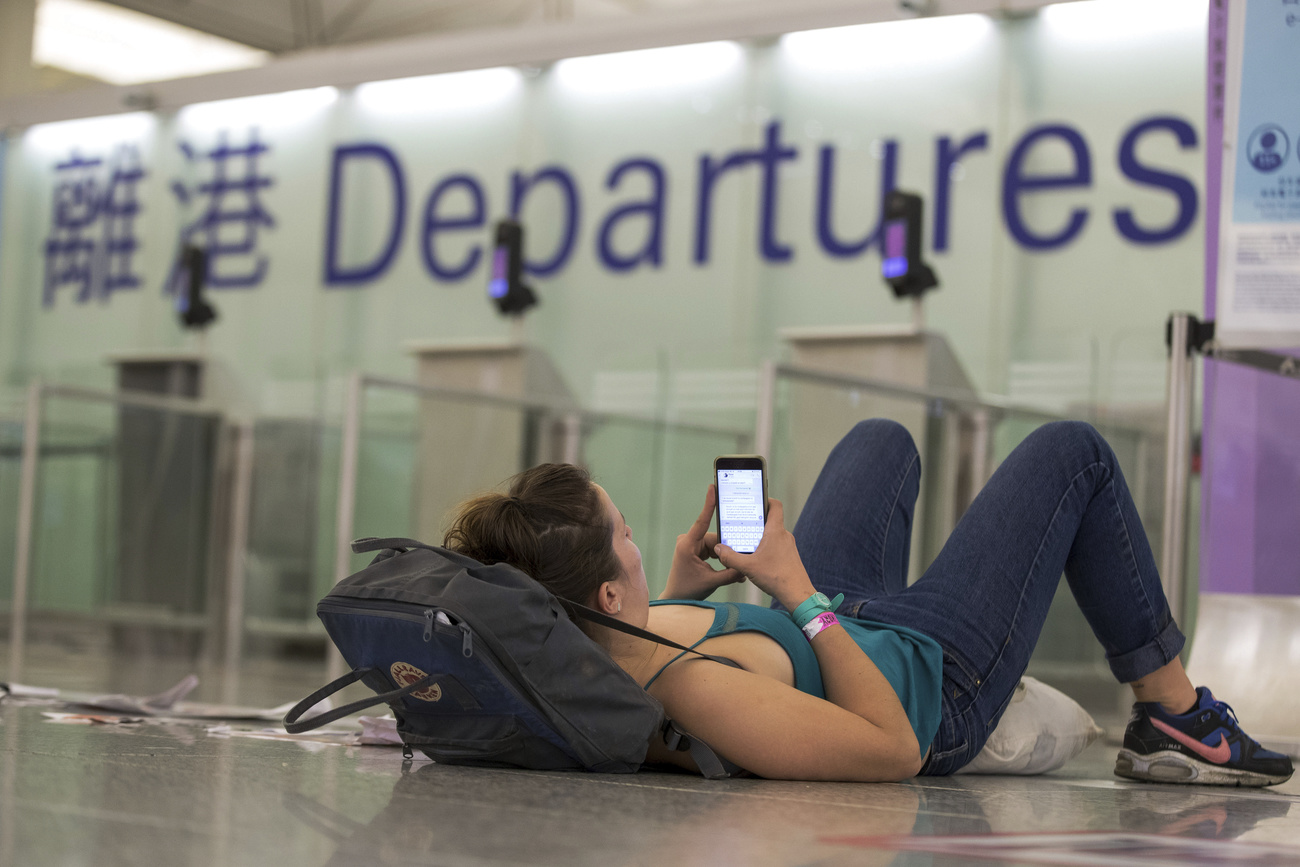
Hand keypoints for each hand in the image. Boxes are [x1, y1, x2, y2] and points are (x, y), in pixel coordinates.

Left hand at [661, 485, 743, 600]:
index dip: (709, 504)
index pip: (701, 521)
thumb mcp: (712, 581)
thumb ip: (731, 573)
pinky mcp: (696, 548)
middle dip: (727, 551)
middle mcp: (688, 541)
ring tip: (733, 572)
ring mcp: (691, 543)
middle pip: (716, 539)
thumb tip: (747, 566)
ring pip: (717, 544)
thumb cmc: (689, 589)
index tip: (712, 487)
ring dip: (725, 556)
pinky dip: (721, 557)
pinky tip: (727, 569)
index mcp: (687, 545)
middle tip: (739, 565)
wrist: (676, 597)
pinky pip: (713, 548)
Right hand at [712, 499, 815, 610]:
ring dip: (760, 536)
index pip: (775, 505)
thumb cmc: (777, 578)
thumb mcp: (748, 567)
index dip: (765, 499)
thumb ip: (731, 557)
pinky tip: (756, 558)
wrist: (797, 594)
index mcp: (776, 531)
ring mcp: (788, 546)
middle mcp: (784, 535)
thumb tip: (719, 549)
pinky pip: (776, 545)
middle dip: (755, 521)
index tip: (753, 500)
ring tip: (746, 543)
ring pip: (772, 534)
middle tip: (742, 524)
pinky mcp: (789, 556)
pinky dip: (766, 547)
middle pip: (770, 520)